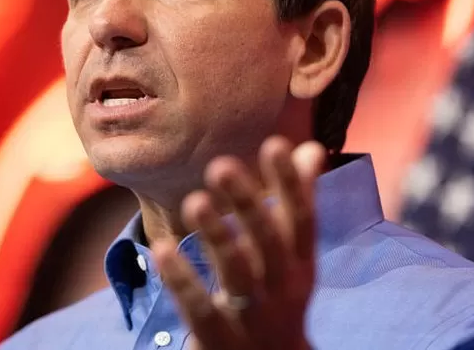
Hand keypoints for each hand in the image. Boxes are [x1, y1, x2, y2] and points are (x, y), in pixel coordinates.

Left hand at [152, 136, 325, 349]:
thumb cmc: (277, 297)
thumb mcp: (293, 255)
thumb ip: (297, 202)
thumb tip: (309, 147)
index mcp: (300, 264)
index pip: (302, 220)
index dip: (291, 184)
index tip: (275, 144)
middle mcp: (282, 289)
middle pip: (268, 244)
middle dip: (248, 204)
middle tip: (221, 166)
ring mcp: (253, 317)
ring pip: (237, 275)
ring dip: (217, 237)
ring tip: (196, 201)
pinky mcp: (219, 338)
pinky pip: (200, 308)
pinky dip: (183, 280)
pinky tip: (164, 250)